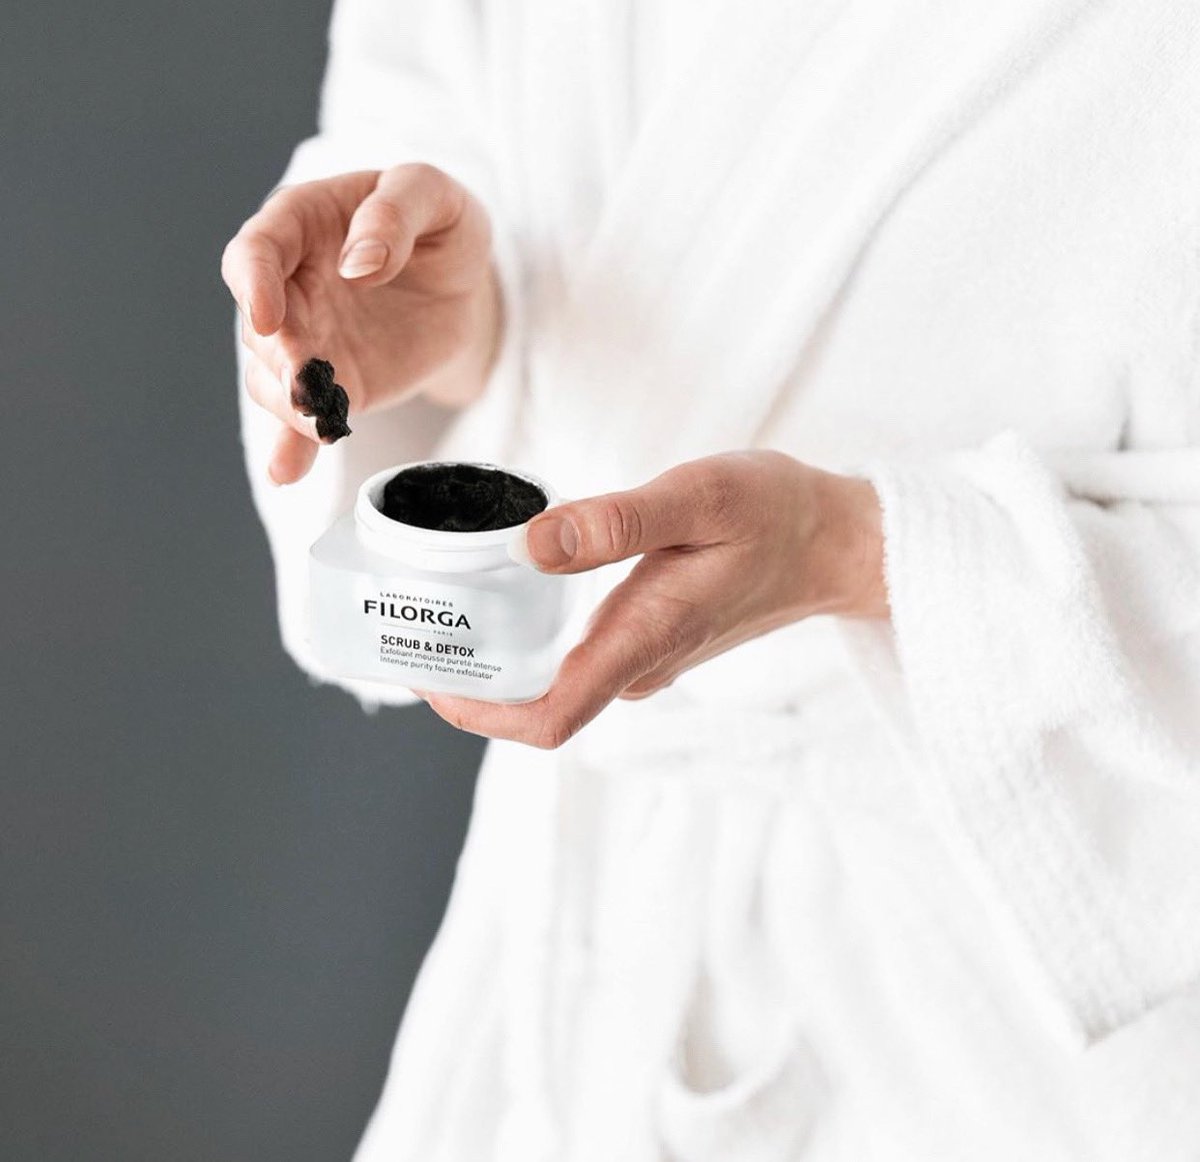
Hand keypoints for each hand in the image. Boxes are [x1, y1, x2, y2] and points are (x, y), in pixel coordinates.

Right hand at [221, 164, 499, 483]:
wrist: (463, 285)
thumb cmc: (440, 224)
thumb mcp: (434, 196)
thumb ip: (395, 213)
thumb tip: (359, 263)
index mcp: (301, 224)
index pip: (257, 249)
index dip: (253, 282)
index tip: (267, 316)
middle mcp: (289, 287)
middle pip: (260, 327)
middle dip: (277, 358)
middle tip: (305, 383)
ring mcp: (307, 342)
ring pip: (272, 379)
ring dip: (289, 406)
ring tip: (321, 424)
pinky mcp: (334, 388)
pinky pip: (303, 421)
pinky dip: (293, 448)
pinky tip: (287, 472)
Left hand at [418, 451, 886, 748]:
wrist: (831, 541)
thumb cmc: (774, 515)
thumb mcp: (699, 498)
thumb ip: (617, 524)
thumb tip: (529, 549)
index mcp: (647, 639)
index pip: (550, 715)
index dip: (477, 711)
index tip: (424, 674)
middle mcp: (640, 665)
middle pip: (536, 709)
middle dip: (468, 686)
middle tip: (410, 629)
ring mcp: (645, 658)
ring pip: (553, 685)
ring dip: (494, 663)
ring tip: (442, 610)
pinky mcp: (648, 640)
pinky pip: (573, 660)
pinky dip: (529, 642)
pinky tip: (504, 595)